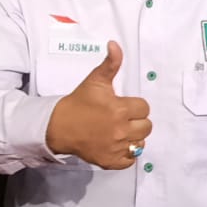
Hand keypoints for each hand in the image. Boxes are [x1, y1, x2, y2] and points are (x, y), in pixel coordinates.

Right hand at [44, 41, 152, 169]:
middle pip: (146, 126)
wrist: (60, 126)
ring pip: (140, 143)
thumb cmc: (79, 102)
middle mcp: (120, 130)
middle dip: (137, 120)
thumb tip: (115, 44)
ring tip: (120, 130)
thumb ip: (110, 63)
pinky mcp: (110, 161)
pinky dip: (127, 153)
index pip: (144, 108)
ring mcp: (116, 148)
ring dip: (133, 136)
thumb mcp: (95, 80)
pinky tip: (118, 144)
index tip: (123, 105)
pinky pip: (131, 159)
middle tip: (122, 117)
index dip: (135, 105)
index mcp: (120, 109)